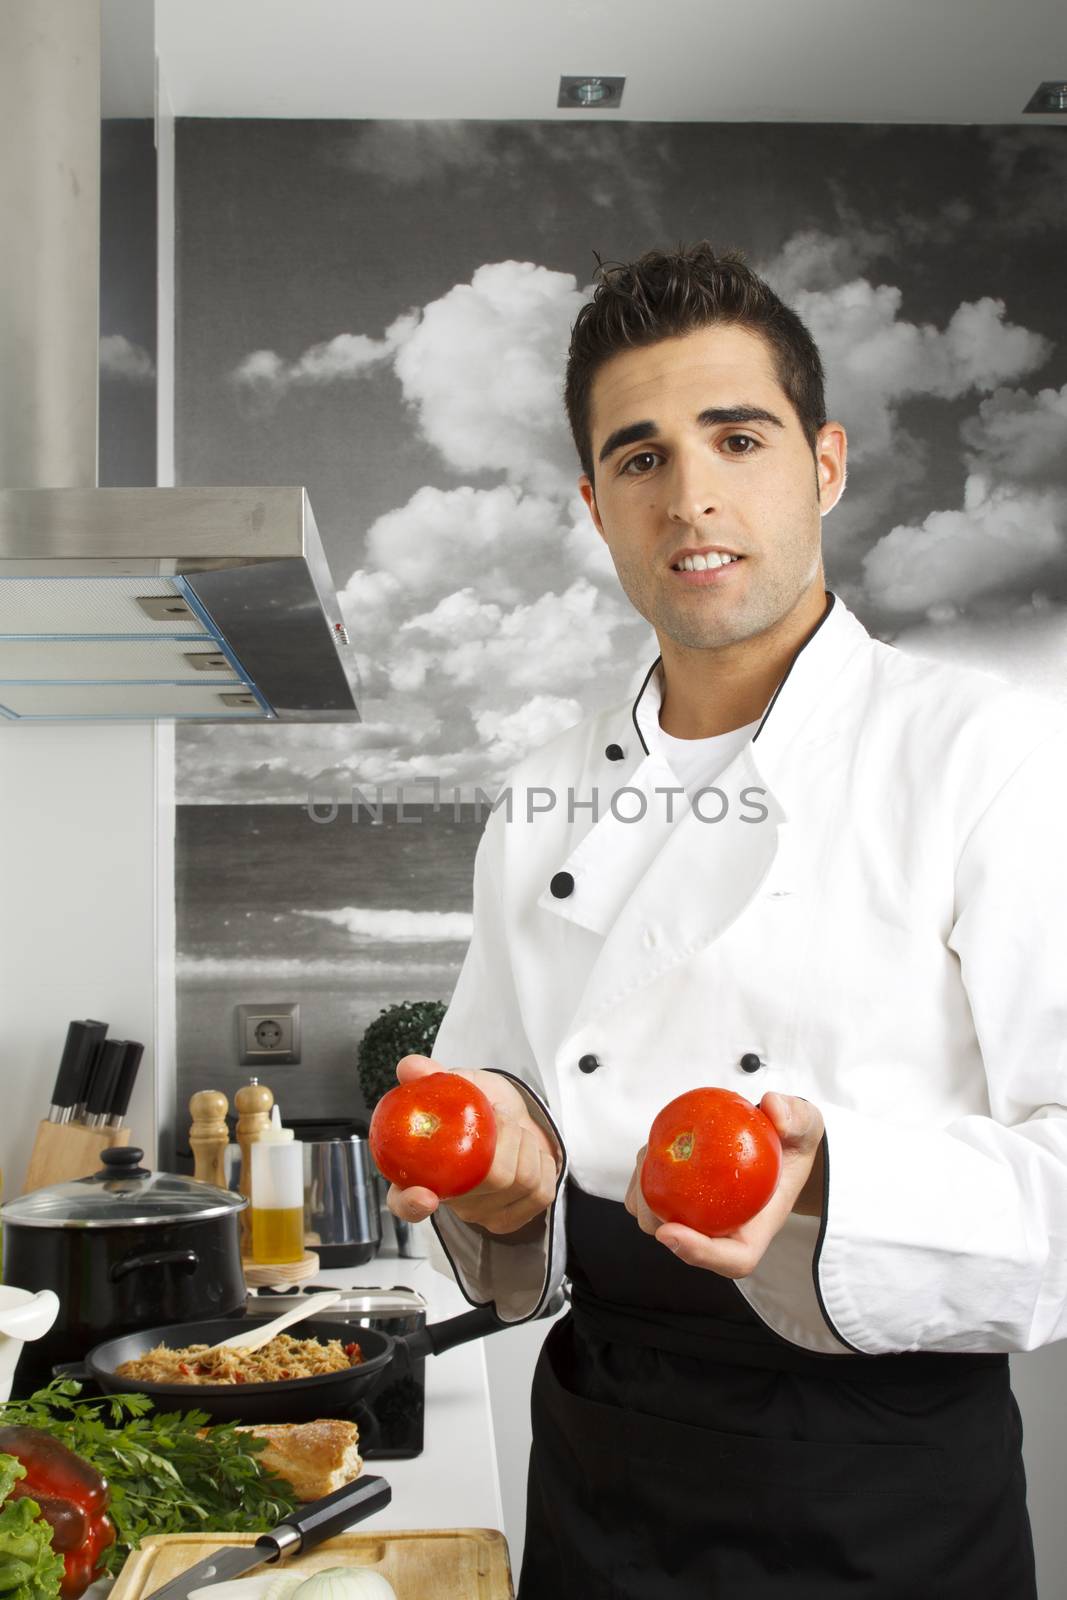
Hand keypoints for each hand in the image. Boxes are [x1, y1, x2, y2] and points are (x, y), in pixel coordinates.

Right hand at [384, 1054, 561, 1235]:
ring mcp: (481, 1214)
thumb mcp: (458, 1084)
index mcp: (421, 1172)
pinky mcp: (513, 1219)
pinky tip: (530, 1152)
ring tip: (513, 1128)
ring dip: (524, 1142)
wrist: (516, 1120)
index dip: (411, 1204)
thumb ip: (432, 1075)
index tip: (425, 1196)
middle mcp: (449, 1200)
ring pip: (517, 1181)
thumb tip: (410, 1067)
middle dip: (504, 1136)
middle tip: (500, 1114)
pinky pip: (539, 1191)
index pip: (403, 1204)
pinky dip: (542, 1161)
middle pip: (485, 1181)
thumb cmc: (480, 1108)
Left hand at [623, 1092, 824, 1276]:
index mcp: (757, 1228)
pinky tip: (655, 1146)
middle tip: (652, 1166)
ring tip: (655, 1151)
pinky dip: (645, 1175)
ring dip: (643, 1191)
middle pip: (678, 1242)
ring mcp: (698, 1216)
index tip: (671, 1232)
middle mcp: (723, 1229)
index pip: (733, 1260)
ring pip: (654, 1218)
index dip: (699, 1253)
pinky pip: (650, 1194)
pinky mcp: (679, 1197)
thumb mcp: (806, 1126)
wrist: (779, 1143)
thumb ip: (797, 1117)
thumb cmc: (792, 1145)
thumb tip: (772, 1108)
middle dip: (653, 1213)